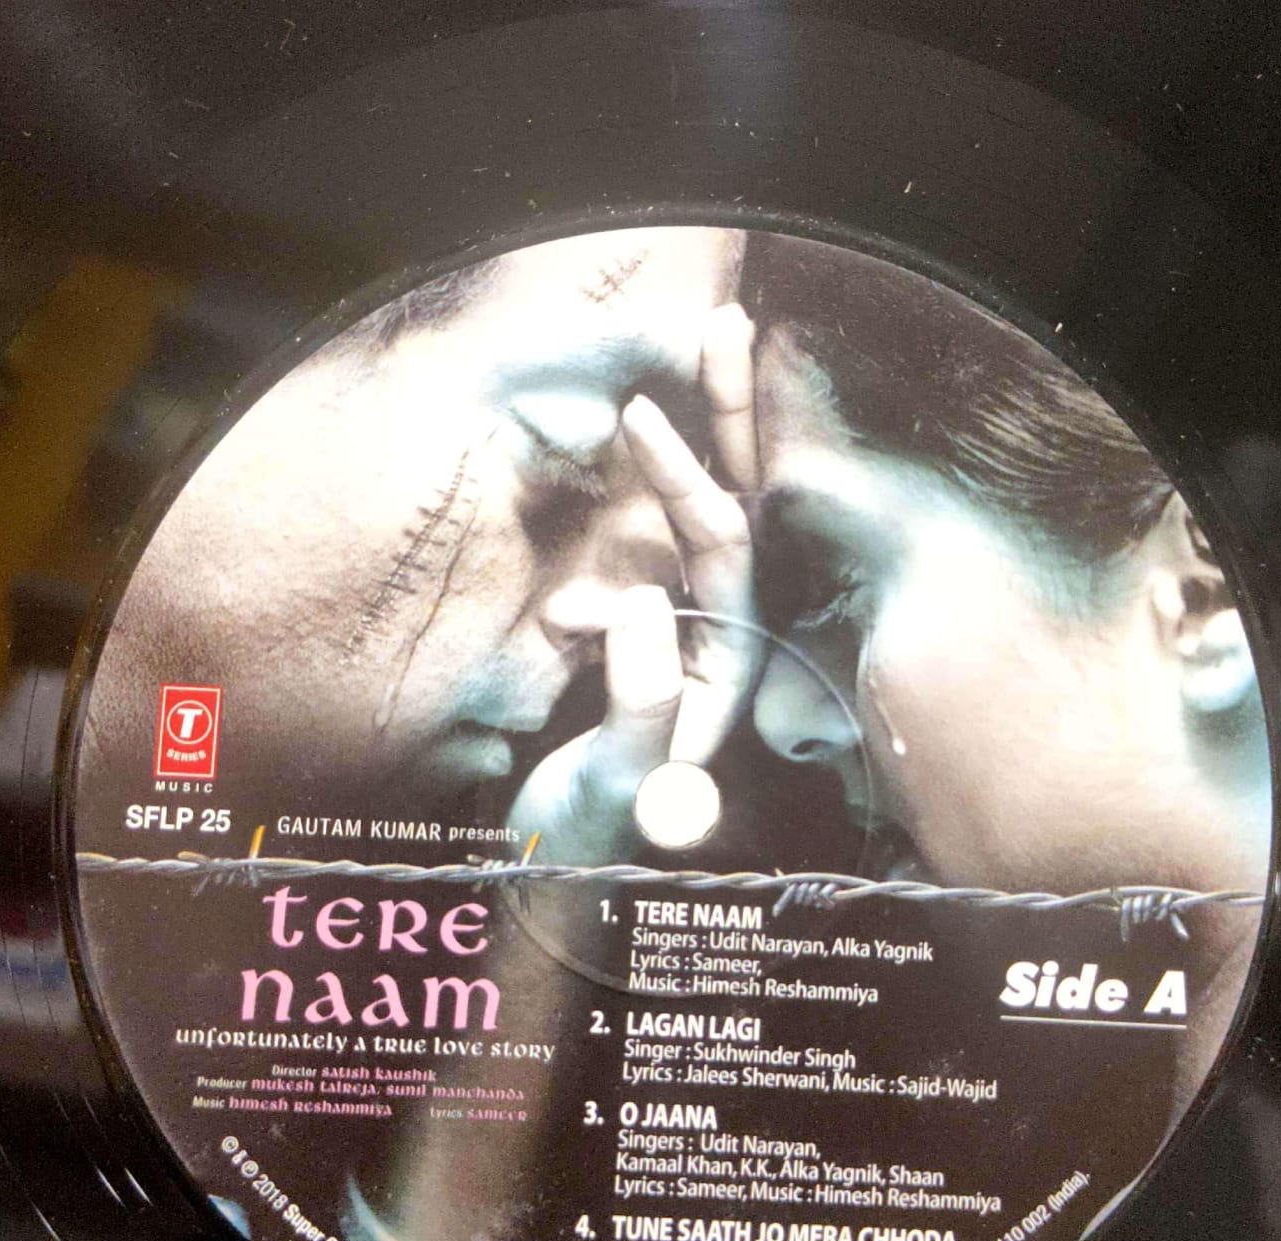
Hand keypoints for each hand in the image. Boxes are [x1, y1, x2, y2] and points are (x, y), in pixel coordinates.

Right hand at [507, 304, 759, 862]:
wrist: (548, 875)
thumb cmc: (585, 845)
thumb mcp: (617, 791)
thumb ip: (640, 707)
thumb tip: (646, 606)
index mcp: (726, 674)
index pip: (729, 556)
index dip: (694, 483)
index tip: (644, 420)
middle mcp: (712, 643)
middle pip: (732, 515)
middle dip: (728, 424)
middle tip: (725, 325)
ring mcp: (672, 636)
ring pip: (686, 528)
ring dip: (690, 448)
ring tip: (702, 349)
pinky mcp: (630, 639)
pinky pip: (635, 562)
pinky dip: (623, 527)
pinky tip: (587, 559)